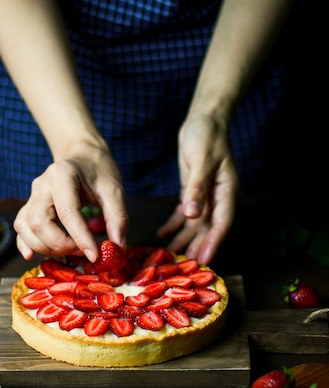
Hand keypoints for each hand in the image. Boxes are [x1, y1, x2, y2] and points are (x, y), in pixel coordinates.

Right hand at [13, 149, 128, 261]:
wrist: (82, 157)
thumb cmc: (98, 172)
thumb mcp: (114, 190)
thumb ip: (117, 218)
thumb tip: (118, 248)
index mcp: (62, 175)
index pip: (67, 212)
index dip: (80, 237)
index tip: (95, 255)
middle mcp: (41, 185)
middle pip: (40, 223)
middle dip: (61, 244)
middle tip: (84, 250)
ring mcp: (32, 196)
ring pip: (26, 228)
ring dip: (46, 247)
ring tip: (72, 249)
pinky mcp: (29, 207)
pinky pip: (21, 228)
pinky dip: (25, 244)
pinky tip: (34, 254)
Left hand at [157, 114, 238, 264]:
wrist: (204, 121)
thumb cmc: (206, 137)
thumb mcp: (201, 161)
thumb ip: (197, 188)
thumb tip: (192, 214)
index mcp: (227, 192)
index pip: (221, 223)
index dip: (213, 243)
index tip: (203, 260)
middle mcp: (218, 198)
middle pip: (208, 228)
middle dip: (196, 246)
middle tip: (185, 267)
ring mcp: (206, 196)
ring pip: (195, 224)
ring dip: (183, 239)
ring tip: (170, 255)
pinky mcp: (194, 191)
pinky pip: (185, 213)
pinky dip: (174, 224)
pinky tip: (162, 234)